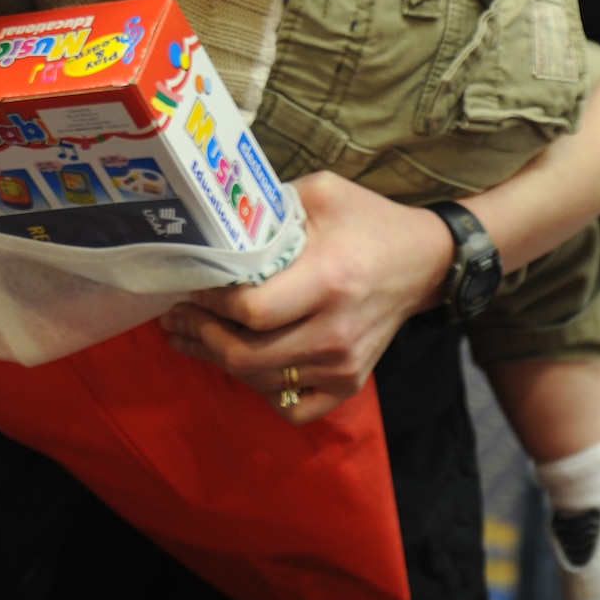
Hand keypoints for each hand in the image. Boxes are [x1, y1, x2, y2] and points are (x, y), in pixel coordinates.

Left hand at [159, 172, 449, 423]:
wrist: (424, 262)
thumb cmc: (367, 221)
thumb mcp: (320, 192)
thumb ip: (269, 206)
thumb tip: (215, 222)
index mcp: (327, 281)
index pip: (251, 311)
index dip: (210, 304)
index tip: (192, 287)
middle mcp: (335, 332)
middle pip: (246, 356)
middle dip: (200, 337)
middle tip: (176, 319)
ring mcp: (344, 365)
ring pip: (260, 381)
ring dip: (219, 361)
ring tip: (191, 336)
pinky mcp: (349, 383)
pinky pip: (291, 407)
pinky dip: (262, 391)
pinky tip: (246, 365)